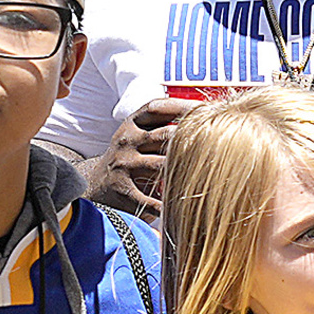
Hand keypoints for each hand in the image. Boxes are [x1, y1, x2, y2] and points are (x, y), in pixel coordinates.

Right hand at [94, 94, 198, 214]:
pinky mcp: (123, 189)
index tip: (207, 108)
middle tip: (218, 142)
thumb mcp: (139, 134)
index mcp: (132, 124)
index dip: (182, 106)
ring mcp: (124, 165)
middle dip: (191, 138)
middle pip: (164, 135)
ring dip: (184, 169)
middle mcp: (127, 141)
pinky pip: (149, 198)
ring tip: (208, 173)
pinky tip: (183, 206)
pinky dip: (167, 204)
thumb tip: (206, 111)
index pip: (157, 109)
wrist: (96, 185)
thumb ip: (163, 124)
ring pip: (160, 164)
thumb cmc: (130, 158)